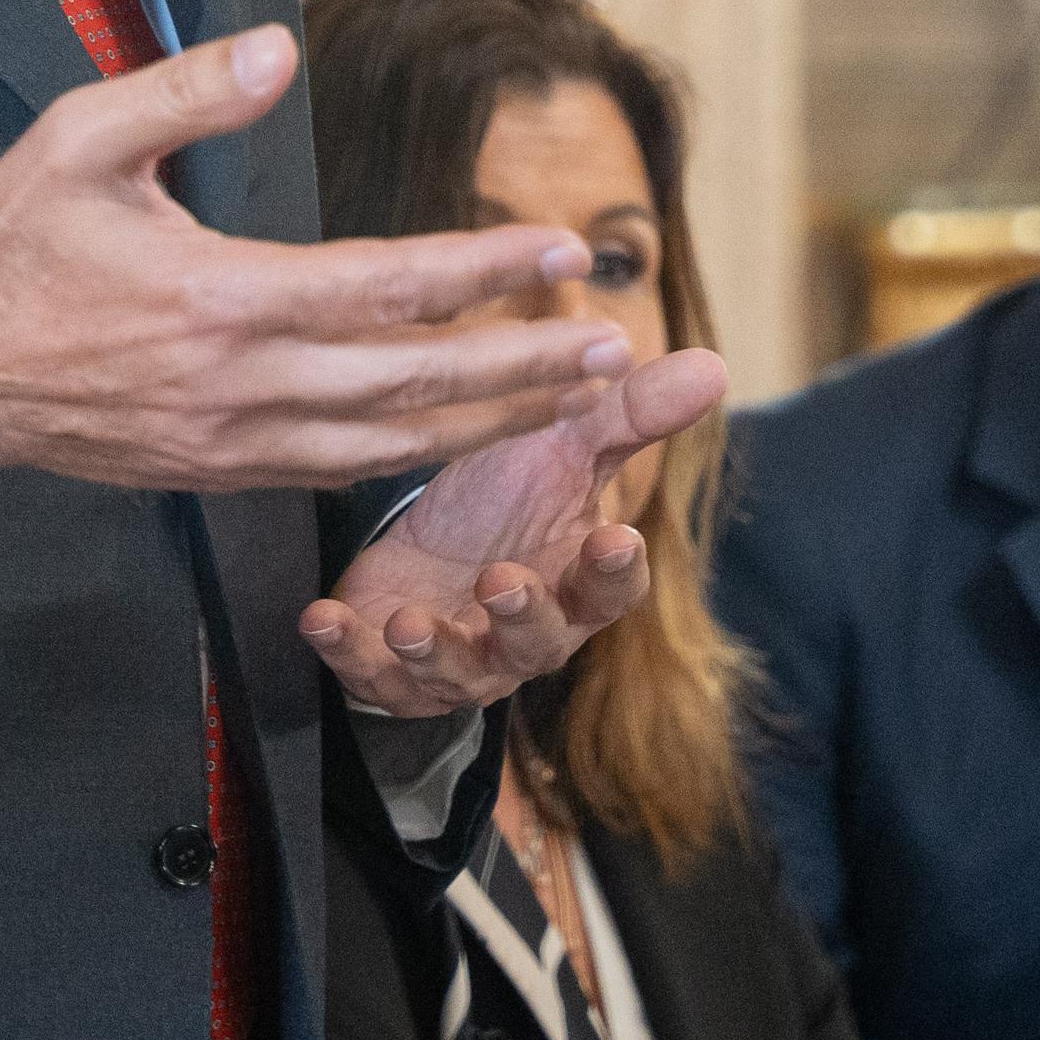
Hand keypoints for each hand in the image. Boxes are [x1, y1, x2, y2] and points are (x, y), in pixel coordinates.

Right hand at [0, 27, 618, 487]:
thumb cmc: (6, 247)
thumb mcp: (78, 139)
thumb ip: (185, 93)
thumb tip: (274, 47)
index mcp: (219, 298)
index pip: (386, 286)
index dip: (486, 271)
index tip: (565, 249)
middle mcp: (241, 384)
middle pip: (415, 383)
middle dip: (523, 367)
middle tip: (612, 347)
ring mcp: (232, 441)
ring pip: (391, 445)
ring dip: (490, 424)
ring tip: (573, 402)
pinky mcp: (219, 472)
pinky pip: (340, 471)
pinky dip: (417, 457)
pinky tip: (468, 434)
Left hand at [299, 345, 728, 713]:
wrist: (428, 549)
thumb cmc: (507, 499)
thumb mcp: (564, 446)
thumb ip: (629, 413)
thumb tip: (714, 365)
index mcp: (575, 580)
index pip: (611, 587)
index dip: (613, 569)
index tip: (615, 537)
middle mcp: (524, 632)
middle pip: (537, 641)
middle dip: (521, 617)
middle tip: (502, 581)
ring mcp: (459, 656)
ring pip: (457, 672)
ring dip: (434, 651)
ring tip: (411, 622)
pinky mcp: (392, 667)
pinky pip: (371, 674)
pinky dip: (347, 651)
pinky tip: (324, 619)